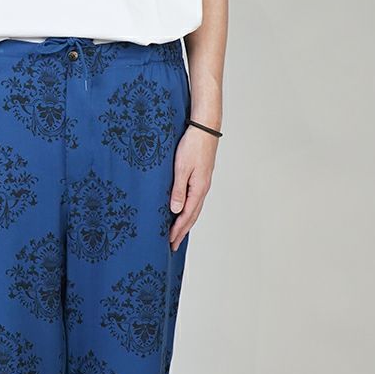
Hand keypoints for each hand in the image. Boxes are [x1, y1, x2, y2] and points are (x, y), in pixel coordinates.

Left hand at [167, 125, 217, 251]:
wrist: (205, 128)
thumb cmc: (192, 145)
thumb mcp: (181, 168)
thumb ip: (178, 190)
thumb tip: (175, 210)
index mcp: (198, 189)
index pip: (186, 216)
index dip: (177, 230)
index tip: (169, 242)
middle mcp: (202, 189)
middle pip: (192, 216)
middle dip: (182, 231)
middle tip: (173, 245)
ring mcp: (202, 183)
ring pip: (194, 209)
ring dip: (186, 222)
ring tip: (177, 233)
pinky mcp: (201, 177)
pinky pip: (194, 200)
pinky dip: (188, 210)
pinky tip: (182, 210)